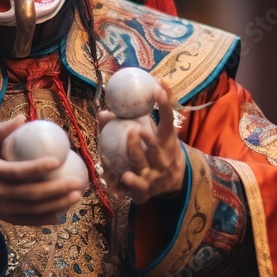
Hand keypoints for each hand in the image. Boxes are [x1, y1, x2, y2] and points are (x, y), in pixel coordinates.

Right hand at [0, 115, 85, 225]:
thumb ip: (1, 131)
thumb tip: (23, 118)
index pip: (17, 172)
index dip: (38, 168)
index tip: (58, 160)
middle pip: (30, 194)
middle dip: (56, 190)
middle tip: (77, 182)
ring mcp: (1, 208)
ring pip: (33, 210)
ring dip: (57, 205)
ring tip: (76, 195)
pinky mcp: (5, 217)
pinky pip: (28, 221)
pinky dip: (46, 218)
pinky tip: (63, 212)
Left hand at [99, 82, 185, 203]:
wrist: (173, 182)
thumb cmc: (158, 149)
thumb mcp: (153, 134)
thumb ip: (132, 121)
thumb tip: (103, 112)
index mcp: (167, 140)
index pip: (168, 118)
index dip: (165, 103)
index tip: (159, 86)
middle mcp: (163, 157)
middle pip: (155, 148)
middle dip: (148, 139)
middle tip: (135, 129)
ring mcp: (156, 175)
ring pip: (143, 166)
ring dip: (136, 156)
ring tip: (129, 145)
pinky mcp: (147, 191)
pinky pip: (136, 188)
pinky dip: (130, 184)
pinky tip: (122, 179)